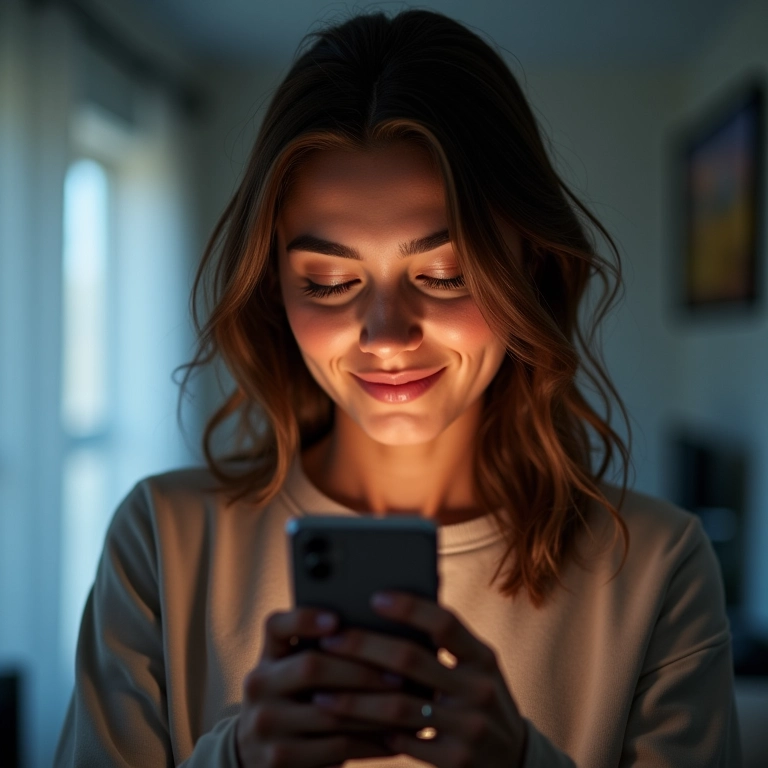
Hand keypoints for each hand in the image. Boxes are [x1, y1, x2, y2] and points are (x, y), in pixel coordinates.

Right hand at [235, 606, 401, 767]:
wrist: (259, 757)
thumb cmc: (295, 703)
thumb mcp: (292, 675)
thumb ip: (318, 653)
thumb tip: (380, 636)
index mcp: (267, 657)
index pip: (275, 625)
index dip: (304, 619)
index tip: (336, 619)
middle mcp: (258, 686)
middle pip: (312, 667)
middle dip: (361, 670)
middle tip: (399, 674)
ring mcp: (265, 724)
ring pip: (330, 713)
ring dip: (374, 710)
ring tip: (405, 704)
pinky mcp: (279, 760)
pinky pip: (335, 747)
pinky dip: (369, 741)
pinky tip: (393, 736)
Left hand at [312, 592, 527, 766]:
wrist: (515, 762)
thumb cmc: (480, 700)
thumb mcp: (476, 668)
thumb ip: (445, 642)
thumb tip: (396, 602)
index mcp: (483, 657)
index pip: (444, 622)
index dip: (408, 608)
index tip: (374, 598)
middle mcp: (480, 689)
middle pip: (410, 660)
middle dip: (363, 648)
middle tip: (329, 641)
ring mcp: (469, 728)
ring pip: (397, 707)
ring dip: (353, 700)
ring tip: (321, 693)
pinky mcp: (456, 761)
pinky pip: (402, 743)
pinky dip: (372, 733)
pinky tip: (347, 726)